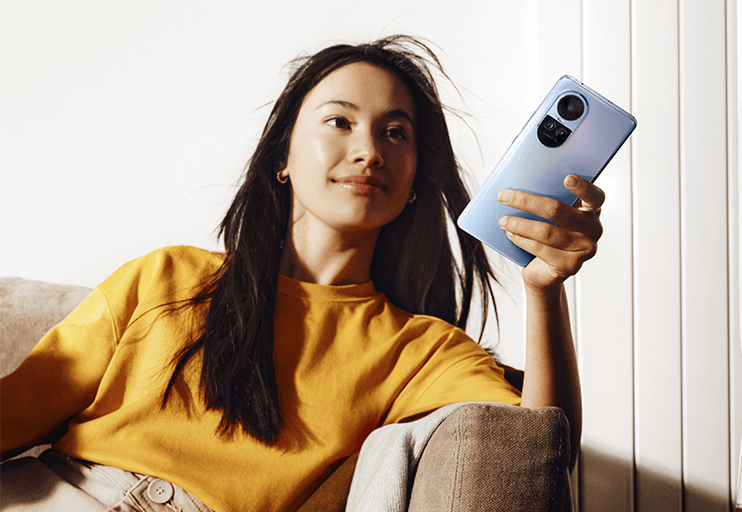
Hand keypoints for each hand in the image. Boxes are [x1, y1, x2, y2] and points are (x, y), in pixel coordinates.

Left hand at [497, 174, 603, 291]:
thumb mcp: (552, 216)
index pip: (594, 196)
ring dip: (519, 224)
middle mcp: (593, 229)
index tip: (567, 178)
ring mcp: (584, 249)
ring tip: (503, 220)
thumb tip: (517, 186)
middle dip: (526, 202)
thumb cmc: (548, 235)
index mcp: (591, 210)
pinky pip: (540, 249)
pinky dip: (521, 240)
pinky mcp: (570, 266)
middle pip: (558, 211)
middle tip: (503, 196)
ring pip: (546, 232)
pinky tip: (511, 234)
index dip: (583, 187)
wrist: (544, 271)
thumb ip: (547, 200)